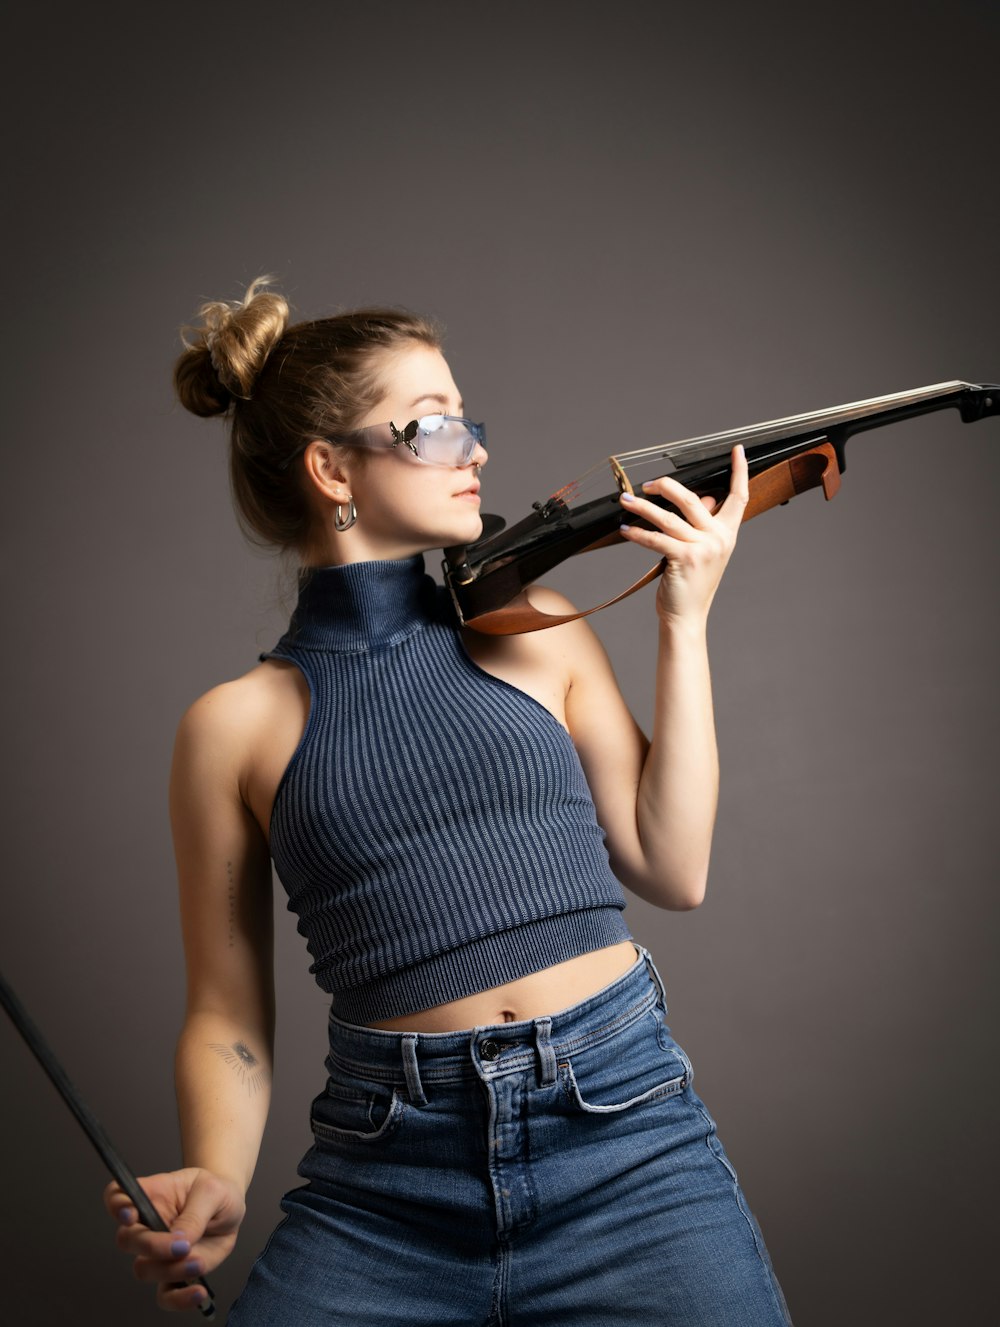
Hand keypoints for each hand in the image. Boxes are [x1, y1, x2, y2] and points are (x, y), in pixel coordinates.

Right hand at [104, 1168, 245, 1312]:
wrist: (231, 1208)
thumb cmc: (216, 1192)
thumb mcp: (212, 1192)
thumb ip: (194, 1215)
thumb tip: (179, 1240)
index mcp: (153, 1195)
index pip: (118, 1197)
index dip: (116, 1206)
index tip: (130, 1214)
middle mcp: (148, 1225)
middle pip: (127, 1239)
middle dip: (150, 1246)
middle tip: (181, 1246)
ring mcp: (158, 1253)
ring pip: (144, 1269)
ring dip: (169, 1270)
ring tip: (198, 1263)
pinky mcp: (173, 1274)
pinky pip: (165, 1295)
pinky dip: (178, 1299)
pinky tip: (198, 1293)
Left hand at [618, 444, 748, 626]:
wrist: (687, 616)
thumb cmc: (691, 583)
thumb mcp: (704, 552)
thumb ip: (702, 526)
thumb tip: (700, 499)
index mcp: (728, 533)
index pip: (739, 496)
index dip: (739, 471)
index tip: (737, 450)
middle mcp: (719, 538)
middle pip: (692, 499)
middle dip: (666, 486)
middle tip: (648, 484)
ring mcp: (703, 548)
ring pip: (668, 517)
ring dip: (642, 507)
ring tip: (625, 500)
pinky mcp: (684, 559)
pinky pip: (656, 539)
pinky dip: (637, 533)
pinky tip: (626, 529)